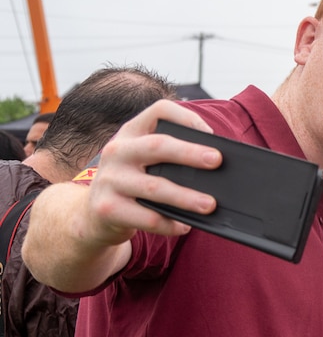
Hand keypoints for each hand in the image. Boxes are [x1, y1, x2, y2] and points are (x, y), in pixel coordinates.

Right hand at [85, 100, 222, 242]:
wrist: (92, 215)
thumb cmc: (132, 183)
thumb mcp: (142, 160)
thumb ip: (169, 157)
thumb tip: (213, 167)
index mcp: (131, 132)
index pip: (159, 111)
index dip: (186, 117)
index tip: (210, 134)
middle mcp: (117, 151)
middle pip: (157, 146)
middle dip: (190, 153)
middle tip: (217, 161)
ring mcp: (110, 180)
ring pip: (155, 187)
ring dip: (186, 197)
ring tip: (209, 204)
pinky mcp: (108, 208)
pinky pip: (147, 217)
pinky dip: (170, 224)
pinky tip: (183, 226)